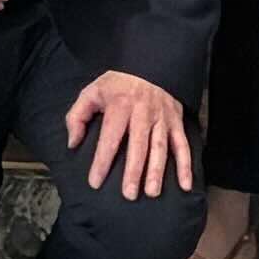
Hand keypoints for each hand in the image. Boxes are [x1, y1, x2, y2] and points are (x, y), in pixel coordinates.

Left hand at [62, 67, 193, 200]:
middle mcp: (143, 112)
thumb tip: (73, 143)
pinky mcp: (176, 121)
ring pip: (160, 147)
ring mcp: (162, 117)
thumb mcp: (91, 92)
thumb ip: (77, 116)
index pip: (110, 138)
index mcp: (120, 105)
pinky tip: (185, 184)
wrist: (149, 64)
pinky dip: (186, 165)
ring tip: (152, 192)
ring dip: (157, 171)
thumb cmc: (117, 84)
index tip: (95, 182)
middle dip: (134, 171)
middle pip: (138, 146)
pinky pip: (183, 145)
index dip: (102, 161)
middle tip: (129, 194)